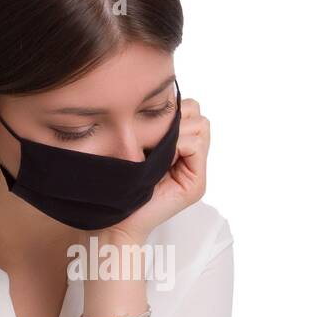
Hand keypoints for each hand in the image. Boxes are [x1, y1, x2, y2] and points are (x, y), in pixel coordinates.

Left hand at [107, 93, 208, 242]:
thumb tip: (162, 98)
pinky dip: (178, 145)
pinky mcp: (196, 184)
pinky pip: (196, 144)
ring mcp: (196, 172)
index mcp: (178, 148)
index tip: (148, 126)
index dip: (172, 110)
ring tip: (157, 149)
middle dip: (177, 118)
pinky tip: (161, 159)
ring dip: (177, 131)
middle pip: (198, 115)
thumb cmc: (117, 182)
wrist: (115, 218)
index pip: (190, 110)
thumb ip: (154, 125)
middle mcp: (191, 159)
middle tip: (153, 137)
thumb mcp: (137, 144)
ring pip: (201, 126)